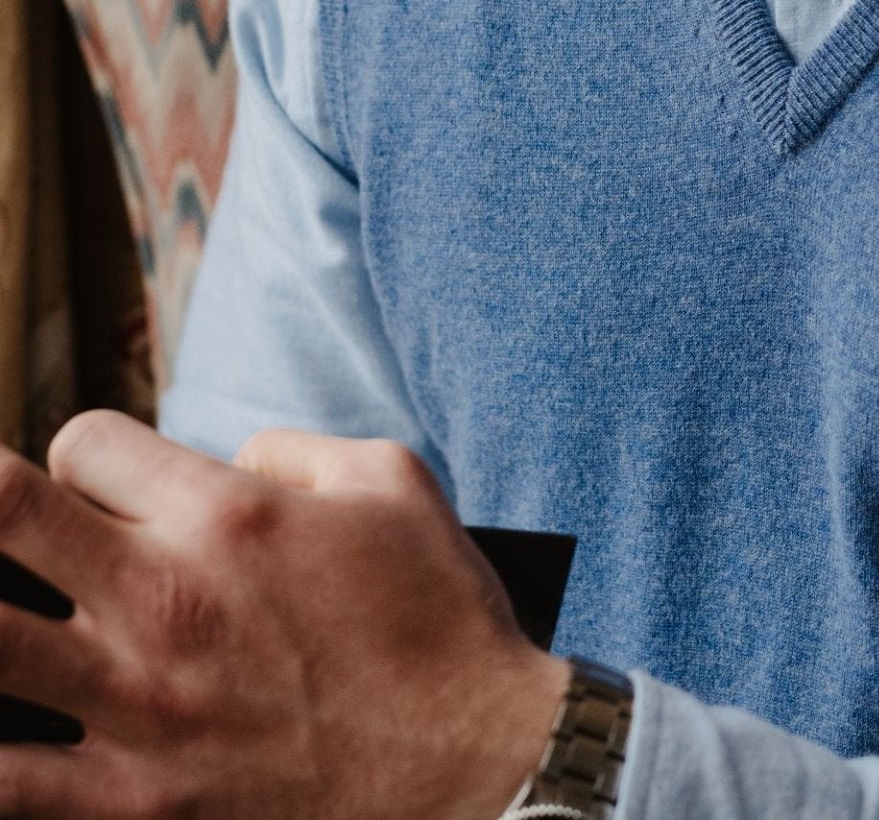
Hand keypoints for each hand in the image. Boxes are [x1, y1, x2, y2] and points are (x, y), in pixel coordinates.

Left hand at [0, 412, 569, 817]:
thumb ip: (288, 448)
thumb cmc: (440, 611)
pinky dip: (0, 762)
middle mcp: (165, 600)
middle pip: (2, 517)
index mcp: (223, 512)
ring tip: (9, 621)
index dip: (88, 457)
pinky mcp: (138, 806)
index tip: (108, 488)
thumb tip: (225, 464)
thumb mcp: (389, 479)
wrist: (477, 766)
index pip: (80, 448)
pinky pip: (13, 789)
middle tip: (14, 527)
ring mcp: (140, 710)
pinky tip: (8, 737)